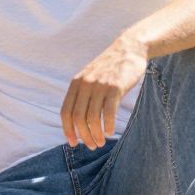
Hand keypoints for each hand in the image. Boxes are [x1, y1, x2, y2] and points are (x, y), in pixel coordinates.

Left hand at [61, 34, 148, 148]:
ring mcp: (100, 85)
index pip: (65, 112)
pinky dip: (108, 125)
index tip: (74, 143)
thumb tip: (79, 123)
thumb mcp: (91, 78)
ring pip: (92, 118)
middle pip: (77, 118)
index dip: (68, 130)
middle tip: (92, 145)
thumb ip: (83, 95)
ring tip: (101, 142)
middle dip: (84, 136)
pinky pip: (109, 112)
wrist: (129, 48)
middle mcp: (85, 84)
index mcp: (76, 84)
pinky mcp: (115, 87)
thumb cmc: (110, 68)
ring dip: (96, 134)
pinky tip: (111, 132)